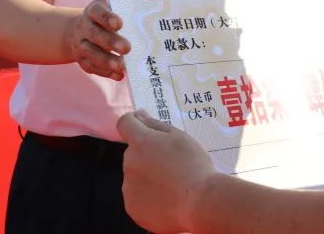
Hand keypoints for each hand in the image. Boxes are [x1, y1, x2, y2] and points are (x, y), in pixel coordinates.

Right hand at [64, 0, 129, 79]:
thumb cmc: (106, 17)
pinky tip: (119, 75)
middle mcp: (84, 27)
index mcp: (93, 11)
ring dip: (106, 61)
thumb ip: (126, 9)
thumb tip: (150, 12)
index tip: (119, 24)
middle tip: (126, 48)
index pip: (97, 11)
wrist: (78, 29)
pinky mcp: (82, 59)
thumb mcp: (112, 7)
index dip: (107, 17)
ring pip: (90, 52)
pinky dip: (105, 72)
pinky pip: (91, 67)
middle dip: (110, 42)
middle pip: (94, 34)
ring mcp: (81, 44)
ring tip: (121, 66)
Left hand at [119, 111, 214, 233]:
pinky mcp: (132, 208)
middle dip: (147, 154)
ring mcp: (128, 187)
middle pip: (133, 153)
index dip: (133, 122)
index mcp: (141, 142)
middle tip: (171, 164)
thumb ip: (155, 125)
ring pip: (135, 176)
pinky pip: (137, 197)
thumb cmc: (193, 165)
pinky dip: (148, 197)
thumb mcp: (180, 137)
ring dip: (147, 176)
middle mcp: (129, 162)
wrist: (199, 202)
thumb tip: (139, 115)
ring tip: (171, 185)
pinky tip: (166, 200)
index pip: (124, 123)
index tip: (143, 124)